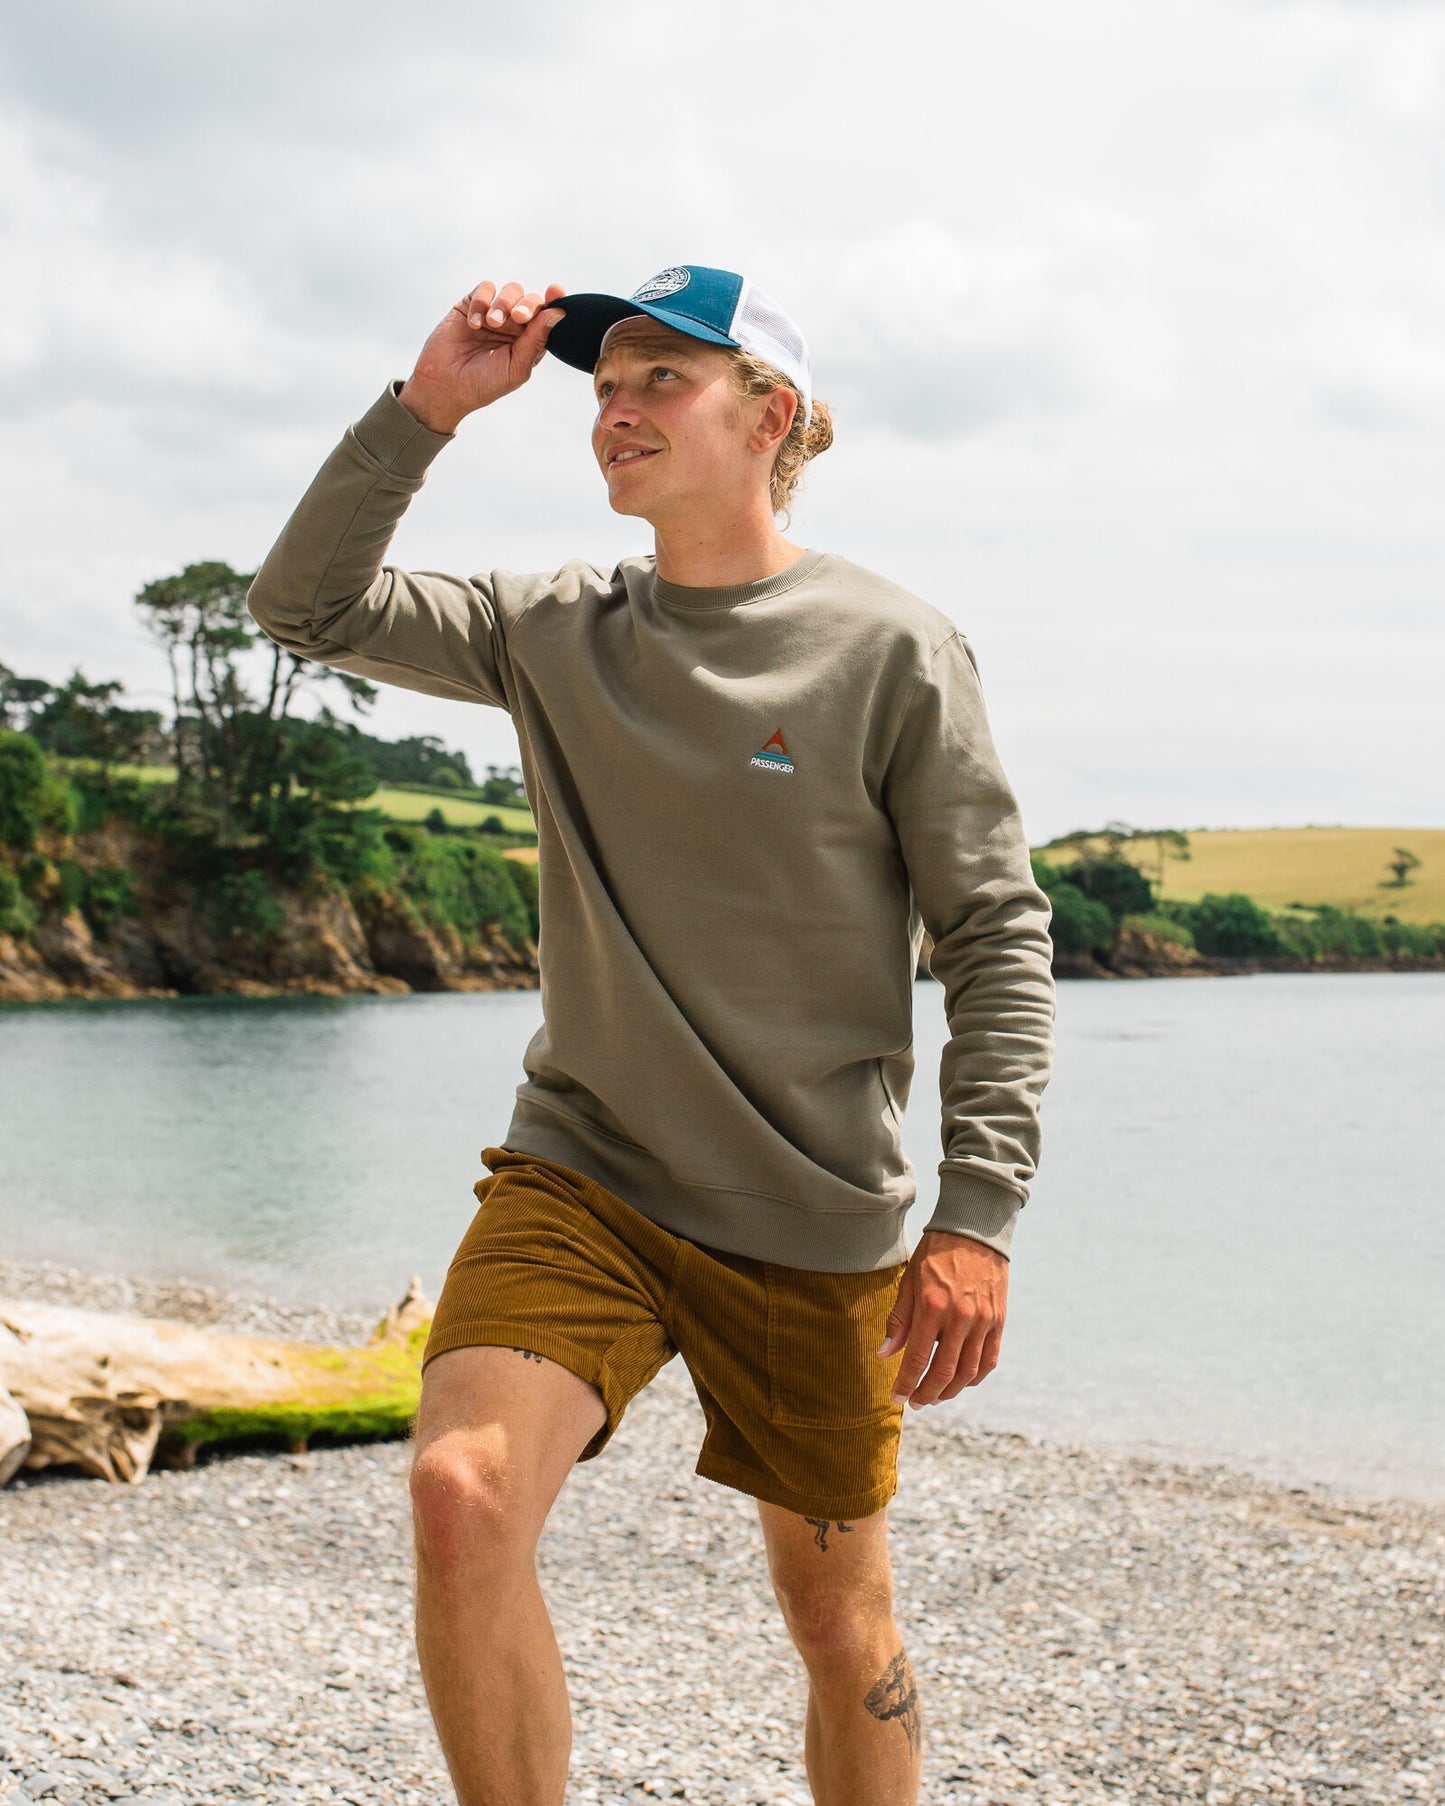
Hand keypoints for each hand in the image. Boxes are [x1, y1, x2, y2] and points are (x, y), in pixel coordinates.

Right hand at [397, 279, 567, 433]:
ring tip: (493, 322)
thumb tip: (558, 313)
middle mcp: (514, 326)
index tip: (556, 292)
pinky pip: (484, 289)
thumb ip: (536, 341)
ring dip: (504, 303)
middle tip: (518, 318)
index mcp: (530, 342)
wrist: (444, 386)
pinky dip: (481, 302)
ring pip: (511, 289)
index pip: (547, 317)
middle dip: (527, 305)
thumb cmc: (483, 384)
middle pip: (530, 300)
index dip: (554, 301)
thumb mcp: (516, 368)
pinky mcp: (471, 305)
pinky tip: (474, 324)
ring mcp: (493, 314)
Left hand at [878, 1230, 1008, 1407]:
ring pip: (968, 1372)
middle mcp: (960, 1318)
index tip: (896, 1398)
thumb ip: (899, 1320)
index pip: (917, 1358)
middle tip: (915, 1402)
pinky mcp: (999, 1321)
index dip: (905, 1383)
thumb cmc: (935, 1254)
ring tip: (935, 1396)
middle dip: (926, 1393)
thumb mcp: (909, 1280)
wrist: (975, 1230)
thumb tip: (885, 1354)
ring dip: (950, 1391)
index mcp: (933, 1306)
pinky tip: (961, 1382)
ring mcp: (983, 1321)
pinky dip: (975, 1378)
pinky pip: (989, 1360)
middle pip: (944, 1372)